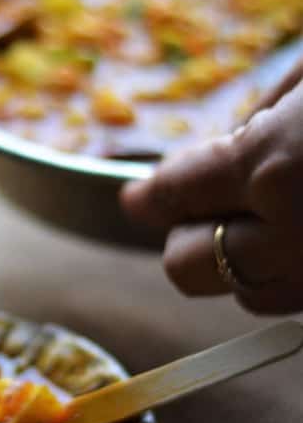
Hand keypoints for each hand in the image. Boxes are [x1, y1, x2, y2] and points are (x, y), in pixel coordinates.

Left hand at [120, 80, 302, 314]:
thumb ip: (255, 122)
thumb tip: (219, 153)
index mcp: (276, 170)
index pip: (176, 196)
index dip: (150, 195)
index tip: (135, 198)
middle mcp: (295, 238)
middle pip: (187, 269)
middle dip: (186, 234)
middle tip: (209, 205)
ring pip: (246, 296)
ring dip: (240, 262)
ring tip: (272, 218)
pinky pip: (298, 300)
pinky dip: (291, 272)